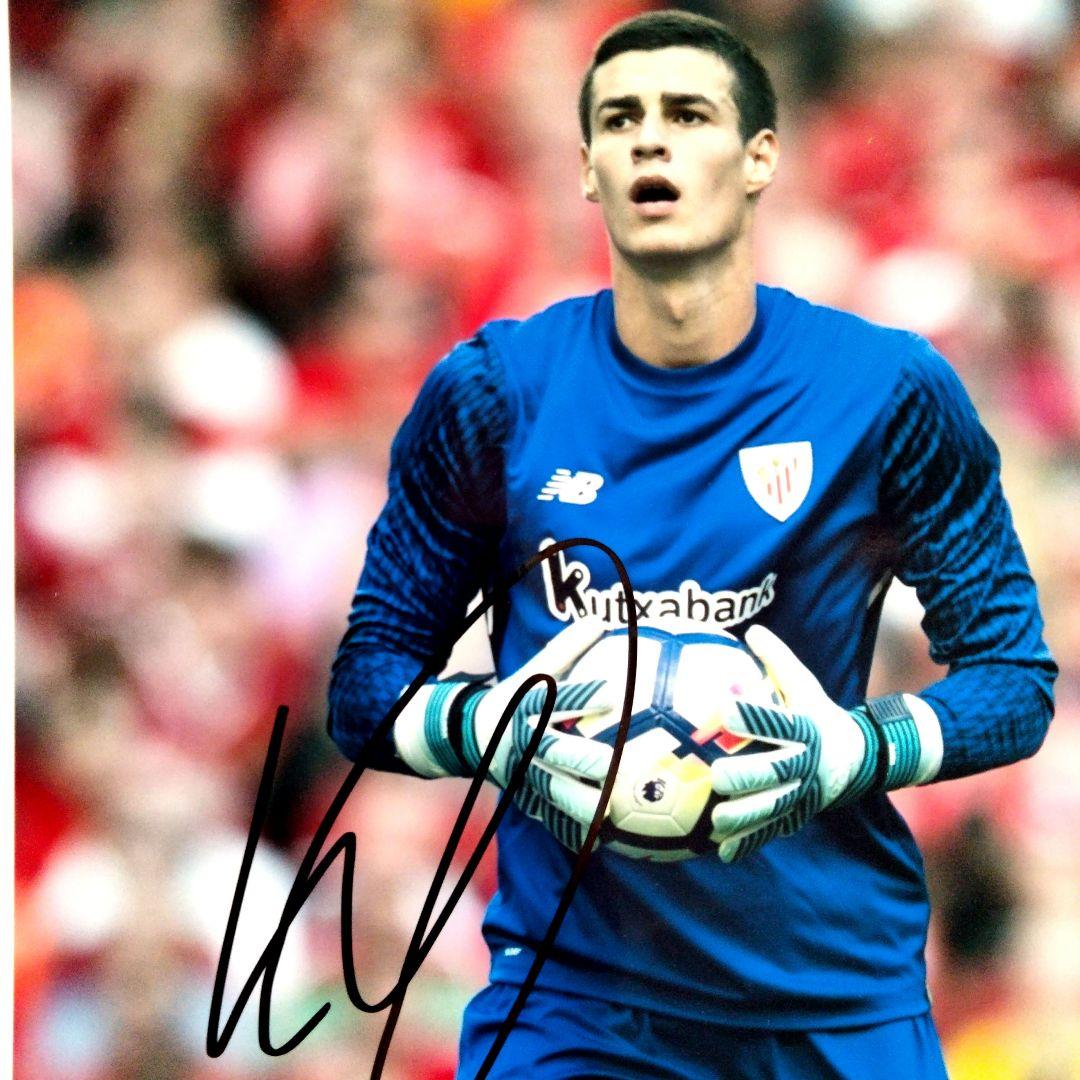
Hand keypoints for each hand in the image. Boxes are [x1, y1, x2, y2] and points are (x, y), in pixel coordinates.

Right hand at [394, 619, 615, 849]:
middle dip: (582, 759)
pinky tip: (594, 839)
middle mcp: (524, 739)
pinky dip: (567, 827)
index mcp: (528, 706)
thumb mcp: (534, 670)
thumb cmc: (513, 697)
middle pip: (554, 750)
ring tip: (609, 812)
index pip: (559, 697)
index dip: (584, 694)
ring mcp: (522, 770)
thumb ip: (566, 648)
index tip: (614, 691)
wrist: (467, 733)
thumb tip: (600, 619)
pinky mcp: (522, 792)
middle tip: (613, 764)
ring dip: (578, 802)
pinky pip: (547, 812)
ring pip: (551, 788)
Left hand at [709, 625, 935, 862]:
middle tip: (718, 775)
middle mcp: (806, 763)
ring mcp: (804, 792)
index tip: (722, 706)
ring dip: (745, 817)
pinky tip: (724, 853)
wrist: (861, 757)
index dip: (752, 713)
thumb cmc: (821, 714)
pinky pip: (773, 830)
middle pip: (777, 771)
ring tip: (716, 821)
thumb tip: (751, 628)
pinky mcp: (799, 813)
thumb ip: (778, 659)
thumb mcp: (805, 685)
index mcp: (806, 728)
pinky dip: (750, 843)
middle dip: (748, 775)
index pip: (777, 720)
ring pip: (774, 807)